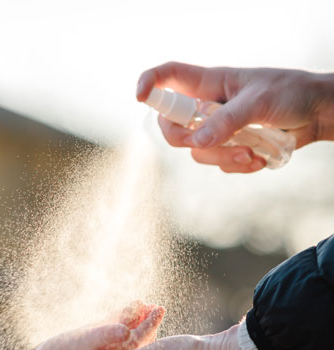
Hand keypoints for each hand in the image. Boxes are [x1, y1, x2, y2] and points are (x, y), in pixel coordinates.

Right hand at [137, 62, 333, 172]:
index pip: (168, 76)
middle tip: (205, 143)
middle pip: (172, 124)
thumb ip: (226, 122)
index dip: (149, 83)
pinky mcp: (230, 147)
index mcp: (209, 83)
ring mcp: (217, 128)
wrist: (319, 113)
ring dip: (221, 158)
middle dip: (185, 139)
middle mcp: (207, 106)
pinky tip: (258, 160)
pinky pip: (217, 163)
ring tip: (251, 155)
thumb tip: (195, 143)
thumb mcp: (259, 102)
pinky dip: (236, 166)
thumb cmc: (291, 93)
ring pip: (196, 150)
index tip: (141, 97)